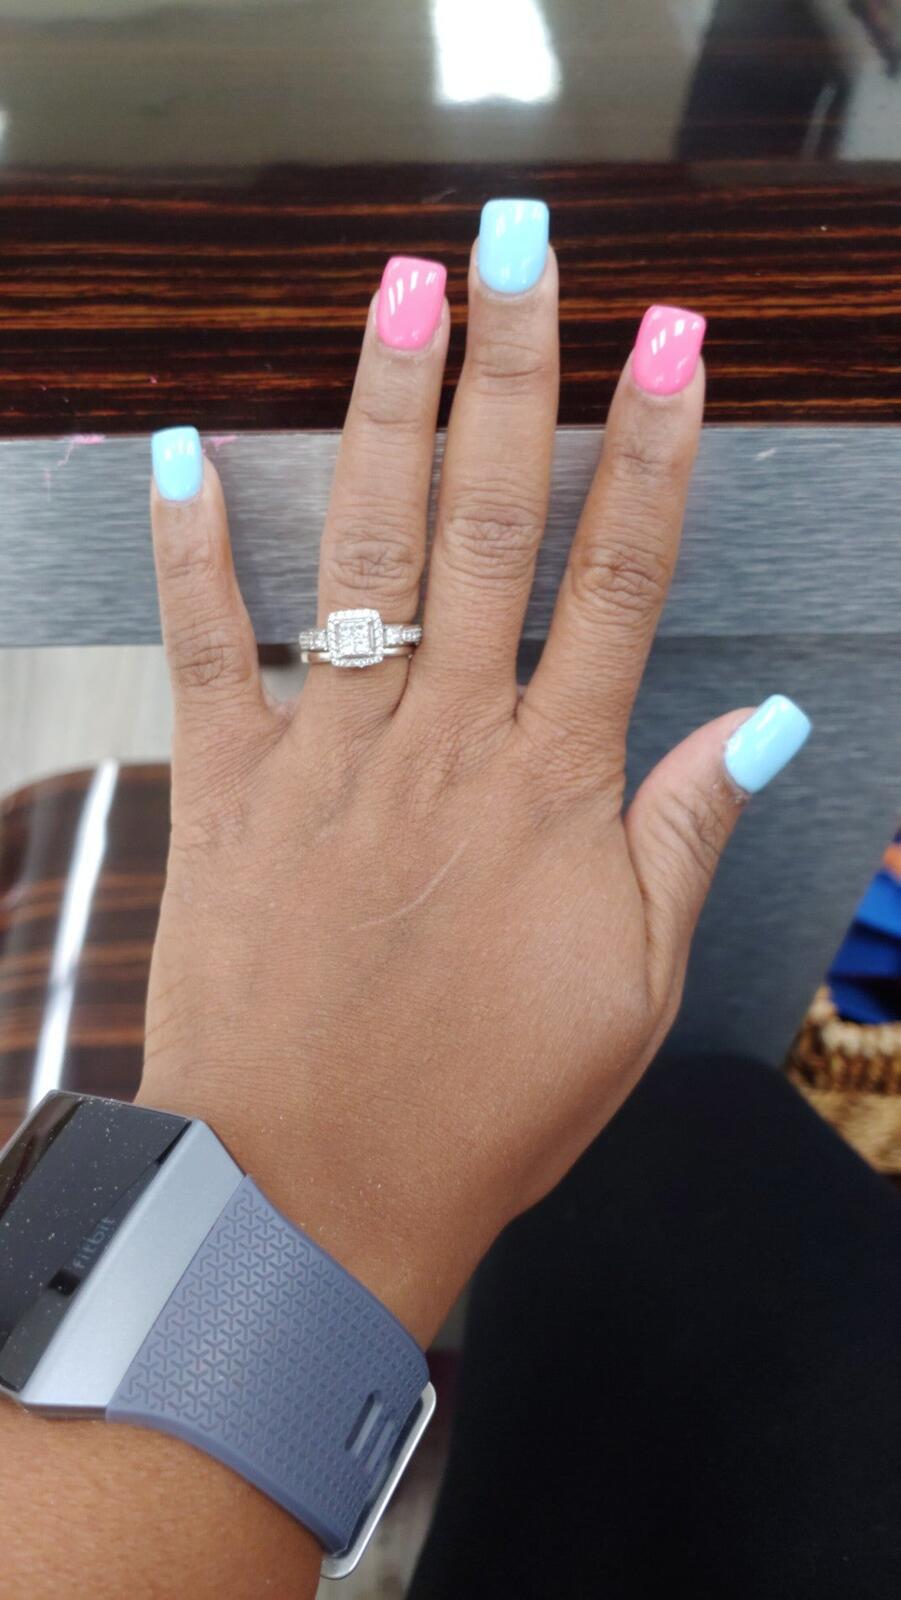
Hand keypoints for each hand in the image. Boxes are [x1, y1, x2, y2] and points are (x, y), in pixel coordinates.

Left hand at [139, 220, 809, 1346]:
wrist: (313, 1196)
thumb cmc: (484, 1104)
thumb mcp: (628, 989)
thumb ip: (682, 838)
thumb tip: (759, 723)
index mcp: (552, 787)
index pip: (620, 579)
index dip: (652, 450)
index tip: (673, 343)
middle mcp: (444, 744)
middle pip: (492, 524)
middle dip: (512, 372)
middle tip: (519, 251)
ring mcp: (330, 760)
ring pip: (365, 553)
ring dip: (382, 414)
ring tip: (398, 292)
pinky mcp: (229, 795)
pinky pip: (209, 651)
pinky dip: (191, 552)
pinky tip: (180, 452)